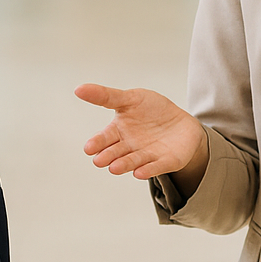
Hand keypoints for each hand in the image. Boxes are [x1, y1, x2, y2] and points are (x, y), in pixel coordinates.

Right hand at [76, 83, 208, 187]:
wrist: (182, 122)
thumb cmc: (152, 110)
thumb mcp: (130, 98)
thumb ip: (105, 96)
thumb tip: (79, 89)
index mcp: (119, 132)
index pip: (104, 139)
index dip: (97, 143)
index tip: (88, 148)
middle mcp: (130, 147)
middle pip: (117, 153)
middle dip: (108, 157)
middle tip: (99, 160)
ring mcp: (147, 156)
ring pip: (133, 161)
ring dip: (124, 165)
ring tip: (114, 167)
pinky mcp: (165, 162)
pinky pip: (156, 166)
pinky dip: (148, 170)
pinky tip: (139, 173)